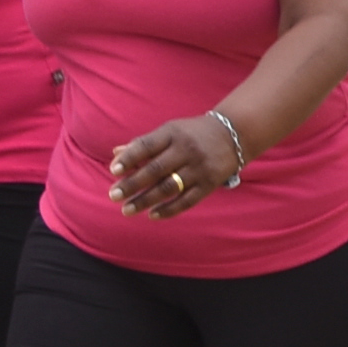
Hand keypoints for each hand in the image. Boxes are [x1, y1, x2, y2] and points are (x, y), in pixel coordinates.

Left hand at [108, 117, 240, 220]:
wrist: (234, 134)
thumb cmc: (193, 133)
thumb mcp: (169, 131)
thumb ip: (143, 144)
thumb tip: (115, 154)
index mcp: (172, 133)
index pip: (146, 146)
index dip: (129, 158)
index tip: (114, 171)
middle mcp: (186, 150)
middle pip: (155, 170)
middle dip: (132, 184)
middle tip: (113, 195)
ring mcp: (199, 168)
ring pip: (168, 188)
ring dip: (145, 200)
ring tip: (127, 210)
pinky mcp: (209, 183)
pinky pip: (187, 200)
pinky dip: (169, 210)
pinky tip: (152, 215)